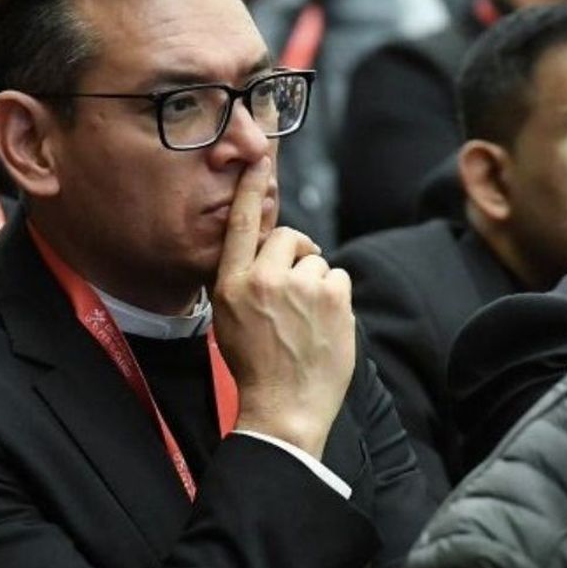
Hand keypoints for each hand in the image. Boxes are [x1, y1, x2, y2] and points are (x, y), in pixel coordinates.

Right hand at [212, 157, 355, 458]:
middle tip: (294, 289)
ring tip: (306, 320)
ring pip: (317, 261)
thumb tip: (266, 252)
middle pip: (289, 237)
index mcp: (231, 283)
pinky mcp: (335, 297)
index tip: (259, 161)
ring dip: (317, 283)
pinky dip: (335, 297)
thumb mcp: (227, 318)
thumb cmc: (254, 366)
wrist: (283, 407)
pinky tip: (323, 325)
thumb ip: (242, 279)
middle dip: (296, 255)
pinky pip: (339, 278)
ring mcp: (302, 287)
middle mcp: (264, 278)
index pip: (243, 223)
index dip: (252, 188)